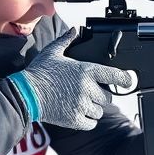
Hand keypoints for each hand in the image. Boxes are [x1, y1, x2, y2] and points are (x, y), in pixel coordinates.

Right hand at [17, 28, 131, 130]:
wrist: (25, 94)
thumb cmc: (38, 73)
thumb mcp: (52, 52)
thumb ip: (66, 40)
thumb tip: (74, 31)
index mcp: (85, 70)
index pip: (114, 75)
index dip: (124, 79)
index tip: (127, 82)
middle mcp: (87, 88)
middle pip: (107, 97)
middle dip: (99, 96)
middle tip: (87, 94)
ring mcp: (81, 105)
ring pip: (99, 111)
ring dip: (93, 109)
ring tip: (80, 104)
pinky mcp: (75, 119)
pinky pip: (91, 123)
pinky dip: (87, 121)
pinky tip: (78, 114)